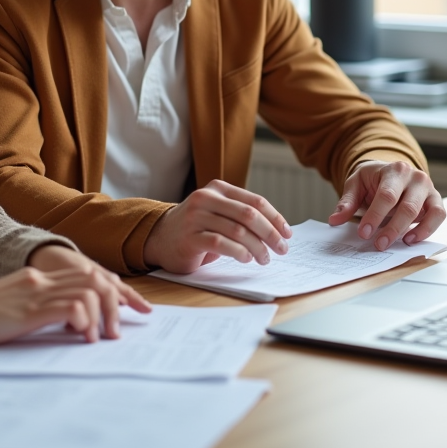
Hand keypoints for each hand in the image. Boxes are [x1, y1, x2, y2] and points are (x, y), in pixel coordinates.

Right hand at [0, 248, 148, 345]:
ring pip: (89, 291)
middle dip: (117, 301)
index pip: (87, 273)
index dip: (114, 288)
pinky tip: (84, 336)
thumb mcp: (17, 303)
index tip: (133, 305)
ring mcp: (38, 292)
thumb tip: (71, 318)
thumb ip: (42, 304)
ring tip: (104, 337)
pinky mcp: (32, 309)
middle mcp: (43, 279)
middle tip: (122, 327)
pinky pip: (71, 307)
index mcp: (40, 276)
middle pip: (95, 279)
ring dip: (103, 315)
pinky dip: (85, 321)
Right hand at [143, 180, 292, 273]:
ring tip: (264, 258)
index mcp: (218, 188)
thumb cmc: (196, 228)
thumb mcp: (219, 213)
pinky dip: (239, 252)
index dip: (275, 218)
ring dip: (257, 247)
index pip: (255, 201)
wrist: (159, 237)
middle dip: (270, 234)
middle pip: (249, 214)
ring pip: (237, 230)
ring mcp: (196, 216)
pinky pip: (221, 243)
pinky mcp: (189, 236)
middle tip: (281, 249)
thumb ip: (241, 216)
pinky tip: (246, 259)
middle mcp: (206, 198)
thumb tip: (278, 231)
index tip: (287, 234)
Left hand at [327, 160, 444, 250]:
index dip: (375, 216)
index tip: (364, 233)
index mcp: (394, 170)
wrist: (392, 172)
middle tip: (378, 244)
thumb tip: (334, 220)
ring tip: (397, 243)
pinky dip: (428, 229)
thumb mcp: (356, 184)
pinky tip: (411, 239)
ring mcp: (428, 188)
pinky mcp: (436, 200)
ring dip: (412, 231)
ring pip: (426, 212)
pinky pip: (439, 215)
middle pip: (407, 207)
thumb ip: (347, 202)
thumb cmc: (374, 179)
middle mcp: (415, 177)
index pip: (386, 195)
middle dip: (392, 228)